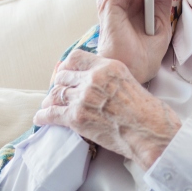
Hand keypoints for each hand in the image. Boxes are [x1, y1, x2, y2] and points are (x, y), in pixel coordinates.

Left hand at [36, 50, 179, 168]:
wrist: (151, 133)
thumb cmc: (148, 112)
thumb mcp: (130, 82)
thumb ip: (110, 79)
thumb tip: (98, 84)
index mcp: (108, 66)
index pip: (76, 57)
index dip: (66, 66)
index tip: (64, 73)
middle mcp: (93, 78)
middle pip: (63, 77)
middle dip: (59, 86)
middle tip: (58, 94)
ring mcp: (83, 98)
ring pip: (56, 95)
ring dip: (50, 101)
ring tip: (48, 106)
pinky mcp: (77, 117)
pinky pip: (52, 114)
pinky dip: (43, 117)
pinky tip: (40, 119)